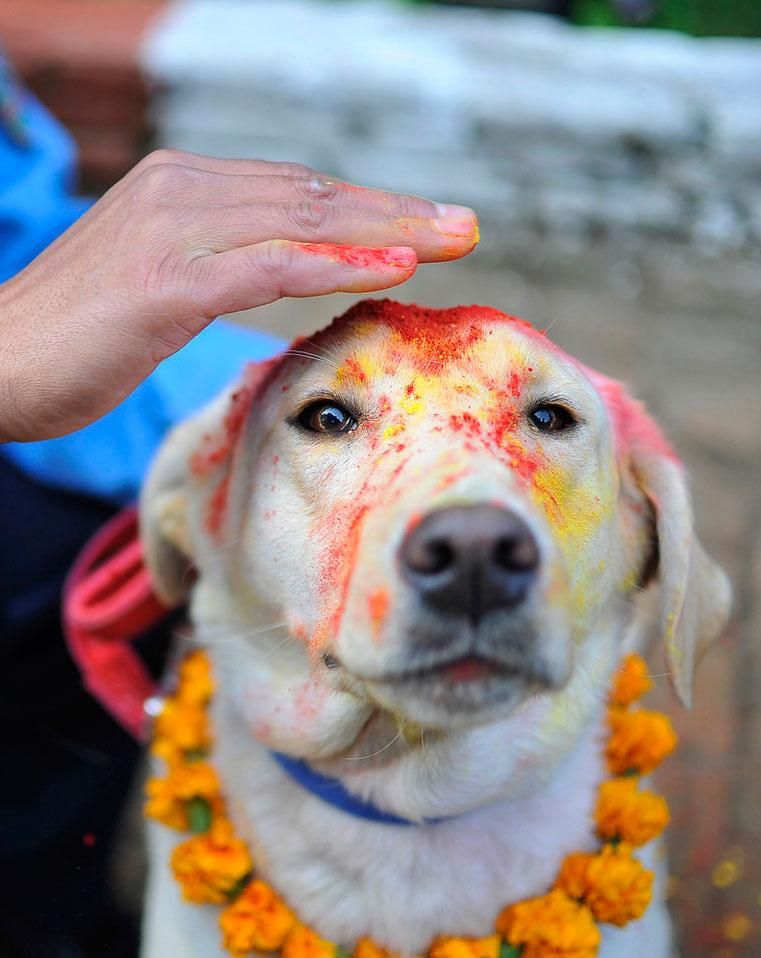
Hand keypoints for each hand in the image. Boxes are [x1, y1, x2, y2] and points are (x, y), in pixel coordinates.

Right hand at [0, 150, 478, 441]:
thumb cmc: (76, 336)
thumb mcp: (157, 284)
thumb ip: (216, 264)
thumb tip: (274, 272)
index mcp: (182, 188)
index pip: (296, 193)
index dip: (367, 210)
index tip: (427, 226)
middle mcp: (180, 191)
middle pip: (311, 197)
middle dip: (394, 212)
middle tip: (464, 225)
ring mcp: (171, 230)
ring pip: (300, 221)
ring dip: (383, 230)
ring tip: (450, 239)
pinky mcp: (163, 281)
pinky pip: (266, 267)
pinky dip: (331, 264)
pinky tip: (389, 265)